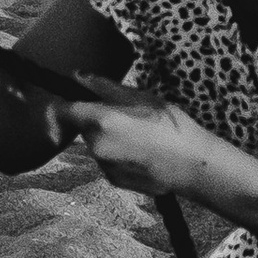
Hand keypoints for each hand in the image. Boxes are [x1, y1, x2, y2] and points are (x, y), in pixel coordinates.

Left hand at [58, 84, 222, 199]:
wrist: (192, 164)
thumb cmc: (170, 125)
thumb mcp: (140, 98)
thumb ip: (104, 87)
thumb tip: (79, 77)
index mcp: (101, 121)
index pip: (64, 110)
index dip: (67, 102)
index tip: (79, 99)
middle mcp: (96, 145)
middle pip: (83, 127)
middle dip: (97, 120)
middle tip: (127, 117)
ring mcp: (103, 165)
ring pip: (96, 144)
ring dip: (108, 138)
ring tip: (139, 137)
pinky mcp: (112, 180)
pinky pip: (107, 161)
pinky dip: (117, 155)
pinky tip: (140, 153)